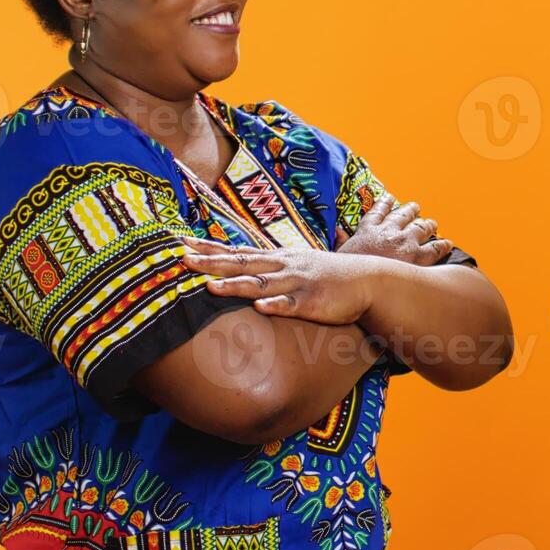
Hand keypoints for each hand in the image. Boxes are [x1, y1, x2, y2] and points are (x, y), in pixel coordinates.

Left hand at [181, 237, 381, 324]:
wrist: (368, 280)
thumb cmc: (329, 276)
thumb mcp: (297, 266)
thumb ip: (271, 268)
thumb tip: (244, 270)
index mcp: (277, 259)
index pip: (237, 251)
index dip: (209, 247)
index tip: (181, 242)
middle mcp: (283, 267)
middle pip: (241, 263)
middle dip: (211, 261)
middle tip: (182, 258)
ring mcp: (297, 283)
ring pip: (261, 283)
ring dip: (236, 285)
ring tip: (210, 286)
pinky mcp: (313, 302)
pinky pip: (292, 304)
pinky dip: (276, 304)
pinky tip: (261, 307)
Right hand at [336, 195, 451, 265]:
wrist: (358, 282)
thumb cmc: (346, 272)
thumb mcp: (340, 254)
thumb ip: (341, 241)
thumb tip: (338, 231)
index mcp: (368, 229)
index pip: (378, 211)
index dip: (385, 203)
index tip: (389, 197)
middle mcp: (388, 231)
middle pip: (403, 215)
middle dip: (410, 210)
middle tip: (415, 207)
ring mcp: (403, 241)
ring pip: (421, 227)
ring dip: (428, 224)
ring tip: (432, 223)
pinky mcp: (416, 256)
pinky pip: (434, 248)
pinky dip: (442, 244)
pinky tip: (448, 243)